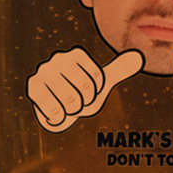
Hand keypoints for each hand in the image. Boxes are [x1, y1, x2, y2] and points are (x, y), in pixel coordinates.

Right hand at [27, 48, 142, 131]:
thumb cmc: (78, 93)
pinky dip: (59, 117)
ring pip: (70, 101)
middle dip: (83, 103)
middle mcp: (58, 59)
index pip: (97, 79)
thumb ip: (118, 70)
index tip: (88, 92)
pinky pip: (54, 110)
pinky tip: (55, 112)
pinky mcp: (32, 88)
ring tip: (66, 106)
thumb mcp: (99, 84)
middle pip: (84, 90)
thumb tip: (139, 57)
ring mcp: (43, 72)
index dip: (95, 93)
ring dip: (71, 111)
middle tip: (76, 102)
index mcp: (76, 55)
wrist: (53, 106)